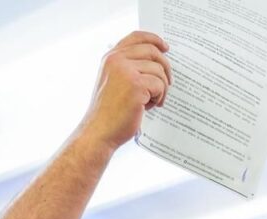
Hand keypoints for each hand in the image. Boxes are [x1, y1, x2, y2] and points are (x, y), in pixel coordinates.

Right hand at [76, 31, 172, 151]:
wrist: (99, 132)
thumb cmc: (107, 113)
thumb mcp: (112, 82)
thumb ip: (126, 68)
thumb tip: (154, 62)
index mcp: (110, 58)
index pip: (136, 37)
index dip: (154, 39)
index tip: (165, 47)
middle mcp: (117, 60)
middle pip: (152, 51)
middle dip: (165, 67)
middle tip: (168, 82)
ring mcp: (126, 71)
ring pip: (158, 70)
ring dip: (161, 88)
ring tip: (152, 101)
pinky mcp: (136, 85)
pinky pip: (159, 85)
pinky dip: (158, 97)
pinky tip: (149, 106)